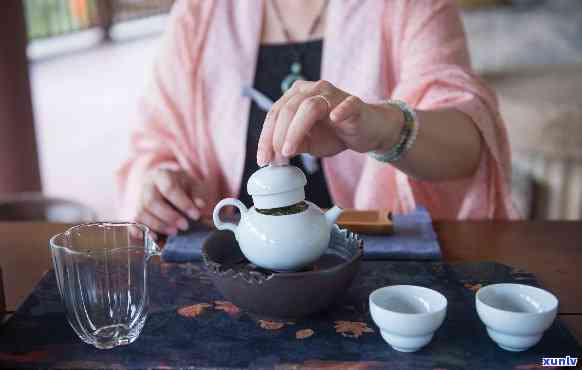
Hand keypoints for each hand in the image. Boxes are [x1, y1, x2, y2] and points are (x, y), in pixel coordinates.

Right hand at [135, 168, 206, 237]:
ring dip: (158, 226)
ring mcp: (137, 199)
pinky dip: (142, 232)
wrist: (166, 185)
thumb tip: (199, 205)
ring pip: (141, 213)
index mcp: (161, 175)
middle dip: (169, 216)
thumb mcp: (192, 186)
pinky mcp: (133, 212)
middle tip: (184, 226)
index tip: (196, 215)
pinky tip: (156, 238)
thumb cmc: (181, 186)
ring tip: (174, 232)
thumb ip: (196, 195)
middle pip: (151, 201)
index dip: (183, 203)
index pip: (169, 188)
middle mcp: (146, 186)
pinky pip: (133, 223)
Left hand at [257, 80, 403, 164]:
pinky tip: (334, 119)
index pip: (275, 114)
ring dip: (295, 130)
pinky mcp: (354, 103)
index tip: (262, 159)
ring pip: (309, 107)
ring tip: (288, 151)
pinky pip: (346, 105)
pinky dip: (340, 111)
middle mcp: (312, 90)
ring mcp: (333, 94)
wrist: (367, 131)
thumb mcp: (308, 143)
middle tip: (275, 160)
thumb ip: (292, 144)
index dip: (266, 138)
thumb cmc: (335, 134)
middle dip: (277, 137)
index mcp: (297, 96)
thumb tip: (273, 156)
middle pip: (288, 109)